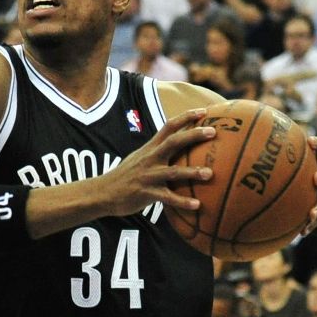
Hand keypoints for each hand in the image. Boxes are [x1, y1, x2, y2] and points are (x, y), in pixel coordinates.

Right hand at [98, 108, 214, 215]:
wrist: (103, 192)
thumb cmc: (126, 176)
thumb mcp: (139, 158)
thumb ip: (156, 151)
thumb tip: (176, 146)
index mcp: (150, 148)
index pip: (169, 126)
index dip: (186, 117)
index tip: (204, 112)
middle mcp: (150, 158)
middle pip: (174, 142)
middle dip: (194, 135)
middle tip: (213, 132)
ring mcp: (148, 176)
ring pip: (173, 172)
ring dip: (192, 172)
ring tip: (210, 174)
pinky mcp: (146, 193)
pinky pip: (167, 198)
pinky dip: (182, 202)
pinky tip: (197, 205)